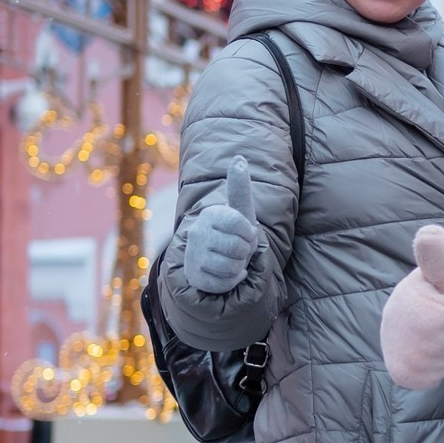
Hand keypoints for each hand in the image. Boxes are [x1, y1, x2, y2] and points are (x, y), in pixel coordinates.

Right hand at [183, 156, 260, 294]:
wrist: (217, 259)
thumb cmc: (234, 233)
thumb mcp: (241, 211)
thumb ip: (240, 186)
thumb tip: (239, 158)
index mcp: (211, 214)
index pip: (242, 227)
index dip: (250, 235)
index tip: (246, 234)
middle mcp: (198, 232)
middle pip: (239, 249)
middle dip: (245, 253)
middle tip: (238, 251)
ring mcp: (193, 254)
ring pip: (231, 267)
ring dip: (238, 267)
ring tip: (232, 261)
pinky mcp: (193, 275)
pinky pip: (223, 283)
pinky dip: (231, 281)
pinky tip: (226, 274)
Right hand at [380, 225, 443, 389]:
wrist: (438, 318)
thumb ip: (442, 257)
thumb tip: (428, 234)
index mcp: (409, 294)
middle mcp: (394, 319)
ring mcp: (394, 347)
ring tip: (443, 336)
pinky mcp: (400, 371)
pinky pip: (434, 376)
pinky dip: (442, 368)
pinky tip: (434, 354)